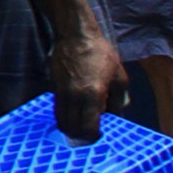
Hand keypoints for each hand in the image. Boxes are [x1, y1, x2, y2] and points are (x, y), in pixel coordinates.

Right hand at [54, 24, 130, 143]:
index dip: (93, 137)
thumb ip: (119, 100)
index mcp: (93, 95)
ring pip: (61, 119)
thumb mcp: (119, 76)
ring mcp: (61, 91)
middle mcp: (74, 96)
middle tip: (88, 136)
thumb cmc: (101, 54)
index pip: (89, 127)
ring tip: (79, 127)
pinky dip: (63, 115)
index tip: (98, 137)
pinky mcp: (53, 86)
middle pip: (72, 127)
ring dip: (69, 126)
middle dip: (80, 136)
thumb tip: (116, 116)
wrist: (75, 35)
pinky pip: (57, 108)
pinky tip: (72, 112)